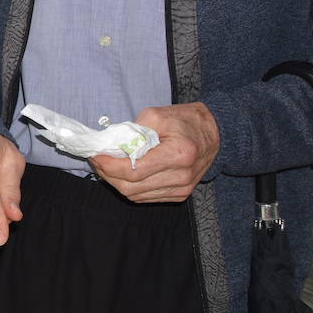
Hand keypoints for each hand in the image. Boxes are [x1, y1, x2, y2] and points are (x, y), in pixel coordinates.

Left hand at [90, 102, 219, 202]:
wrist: (216, 134)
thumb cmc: (185, 121)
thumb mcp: (158, 115)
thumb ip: (132, 130)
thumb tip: (109, 144)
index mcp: (178, 155)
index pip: (133, 170)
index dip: (108, 165)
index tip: (96, 154)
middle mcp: (181, 177)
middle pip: (131, 187)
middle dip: (107, 174)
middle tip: (97, 160)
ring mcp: (182, 189)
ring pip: (135, 195)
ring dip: (116, 182)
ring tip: (106, 166)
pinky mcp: (180, 194)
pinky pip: (145, 197)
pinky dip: (129, 187)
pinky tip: (122, 174)